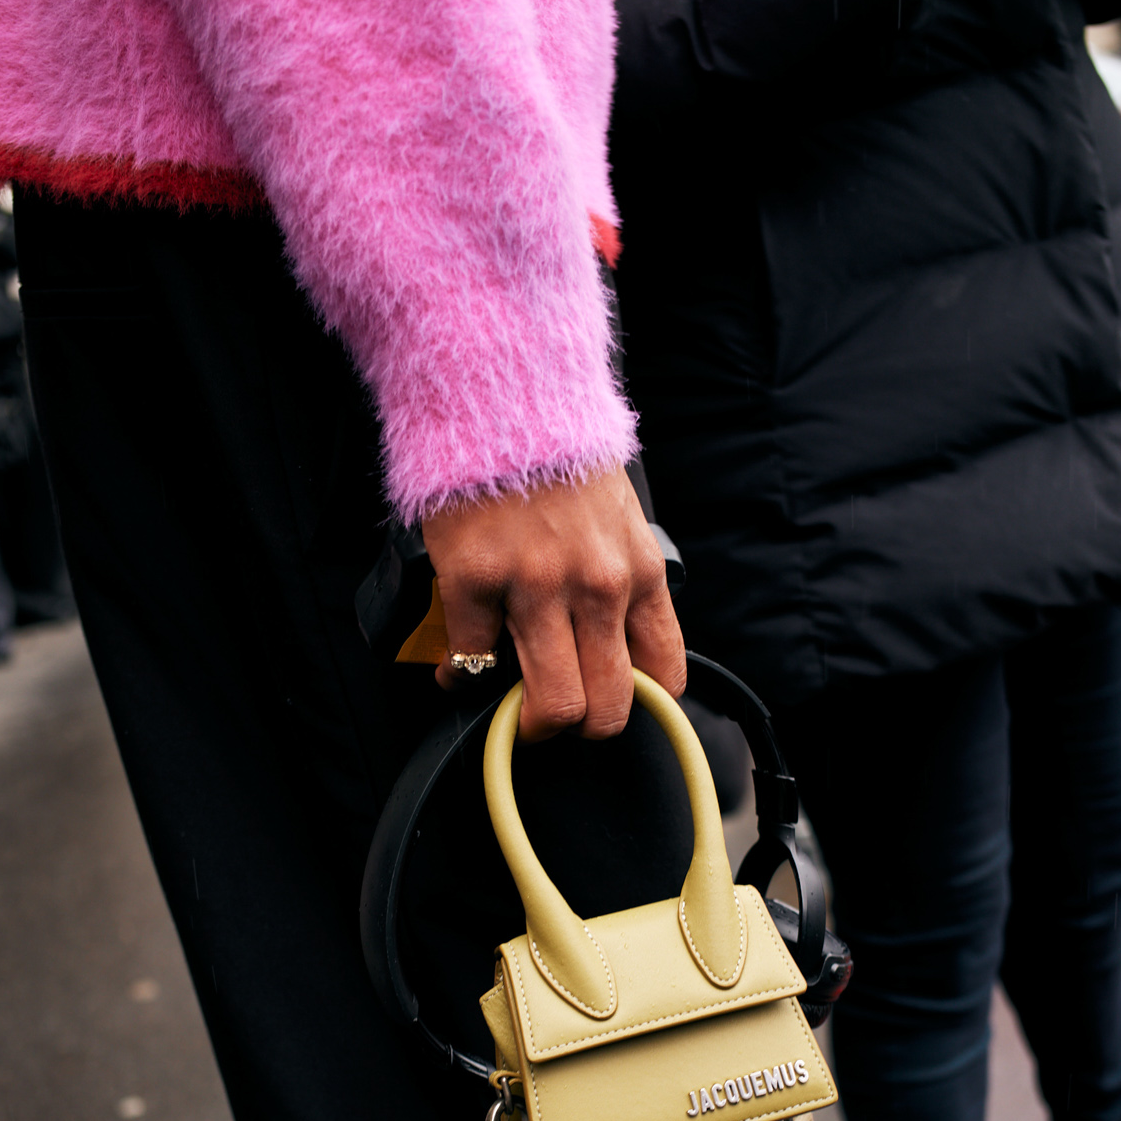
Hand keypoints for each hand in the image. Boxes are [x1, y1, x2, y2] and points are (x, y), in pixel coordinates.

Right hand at [423, 467, 686, 742]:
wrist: (501, 391)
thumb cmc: (556, 454)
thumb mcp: (617, 518)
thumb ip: (619, 580)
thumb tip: (606, 648)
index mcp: (640, 571)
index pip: (662, 675)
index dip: (636, 706)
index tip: (608, 704)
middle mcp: (597, 586)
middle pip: (606, 707)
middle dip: (581, 729)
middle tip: (555, 719)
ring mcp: (536, 587)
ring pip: (552, 705)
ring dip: (528, 722)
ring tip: (509, 706)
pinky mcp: (475, 582)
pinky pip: (472, 663)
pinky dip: (461, 677)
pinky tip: (457, 667)